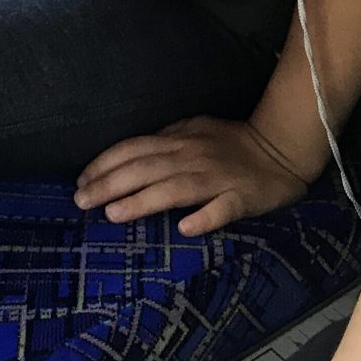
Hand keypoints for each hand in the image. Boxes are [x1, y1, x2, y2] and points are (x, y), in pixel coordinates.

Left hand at [74, 116, 316, 236]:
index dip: (105, 164)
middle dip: (109, 184)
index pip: (134, 150)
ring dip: (143, 200)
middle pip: (145, 169)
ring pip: (175, 189)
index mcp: (180, 141)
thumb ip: (165, 141)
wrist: (281, 149)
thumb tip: (131, 156)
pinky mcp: (241, 198)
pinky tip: (186, 229)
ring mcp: (216, 178)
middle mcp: (192, 157)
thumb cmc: (232, 142)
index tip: (80, 181)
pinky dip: (204, 218)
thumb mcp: (194, 130)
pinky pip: (222, 209)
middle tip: (81, 201)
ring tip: (114, 214)